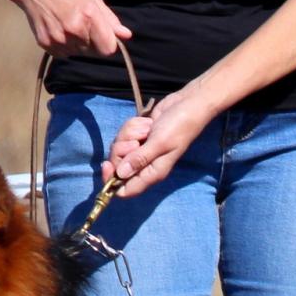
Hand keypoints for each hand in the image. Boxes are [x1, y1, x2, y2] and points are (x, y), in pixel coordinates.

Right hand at [7, 0, 130, 57]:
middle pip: (93, 52)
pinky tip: (57, 27)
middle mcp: (74, 30)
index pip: (108, 49)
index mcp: (88, 15)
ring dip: (77, 43)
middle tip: (80, 21)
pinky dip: (64, 44)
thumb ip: (109, 19)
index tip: (103, 34)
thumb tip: (126, 35)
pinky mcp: (46, 44)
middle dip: (92, 41)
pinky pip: (64, 53)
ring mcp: (58, 38)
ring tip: (67, 22)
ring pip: (78, 53)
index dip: (107, 43)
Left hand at [101, 86, 215, 196]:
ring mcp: (141, 150)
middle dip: (121, 150)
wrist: (188, 104)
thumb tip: (120, 174)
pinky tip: (147, 123)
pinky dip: (133, 126)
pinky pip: (124, 133)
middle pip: (117, 166)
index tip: (107, 164)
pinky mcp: (139, 136)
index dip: (112, 181)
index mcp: (151, 173)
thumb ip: (139, 159)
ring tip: (147, 128)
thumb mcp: (160, 143)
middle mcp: (145, 165)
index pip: (125, 190)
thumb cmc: (179, 127)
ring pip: (119, 147)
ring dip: (129, 134)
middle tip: (136, 141)